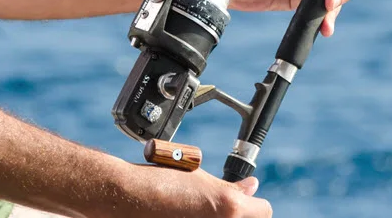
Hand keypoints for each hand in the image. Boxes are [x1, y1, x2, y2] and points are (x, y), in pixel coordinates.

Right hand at [121, 165, 271, 217]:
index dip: (254, 203)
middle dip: (237, 215)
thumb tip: (252, 187)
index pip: (263, 210)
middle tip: (217, 207)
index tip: (246, 201)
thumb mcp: (199, 177)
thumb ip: (230, 188)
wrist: (127, 199)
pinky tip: (185, 215)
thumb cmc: (161, 182)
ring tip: (197, 211)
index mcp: (230, 208)